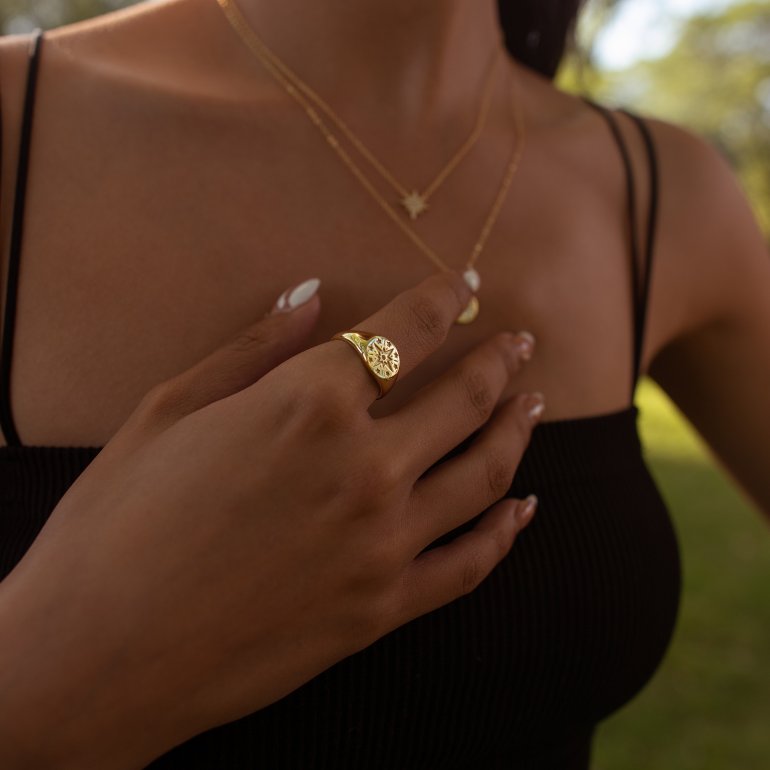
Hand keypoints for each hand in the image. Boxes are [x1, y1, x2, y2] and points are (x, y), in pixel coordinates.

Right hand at [0, 270, 542, 769]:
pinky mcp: (380, 610)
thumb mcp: (169, 410)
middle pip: (462, 398)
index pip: (403, 331)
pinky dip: (507, 531)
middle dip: (499, 360)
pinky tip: (525, 508)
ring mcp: (381, 544)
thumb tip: (311, 294)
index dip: (441, 298)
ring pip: (485, 474)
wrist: (94, 656)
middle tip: (522, 342)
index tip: (463, 285)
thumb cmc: (113, 524)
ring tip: (532, 404)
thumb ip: (253, 346)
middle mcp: (362, 468)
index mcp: (307, 403)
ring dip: (517, 429)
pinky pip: (470, 564)